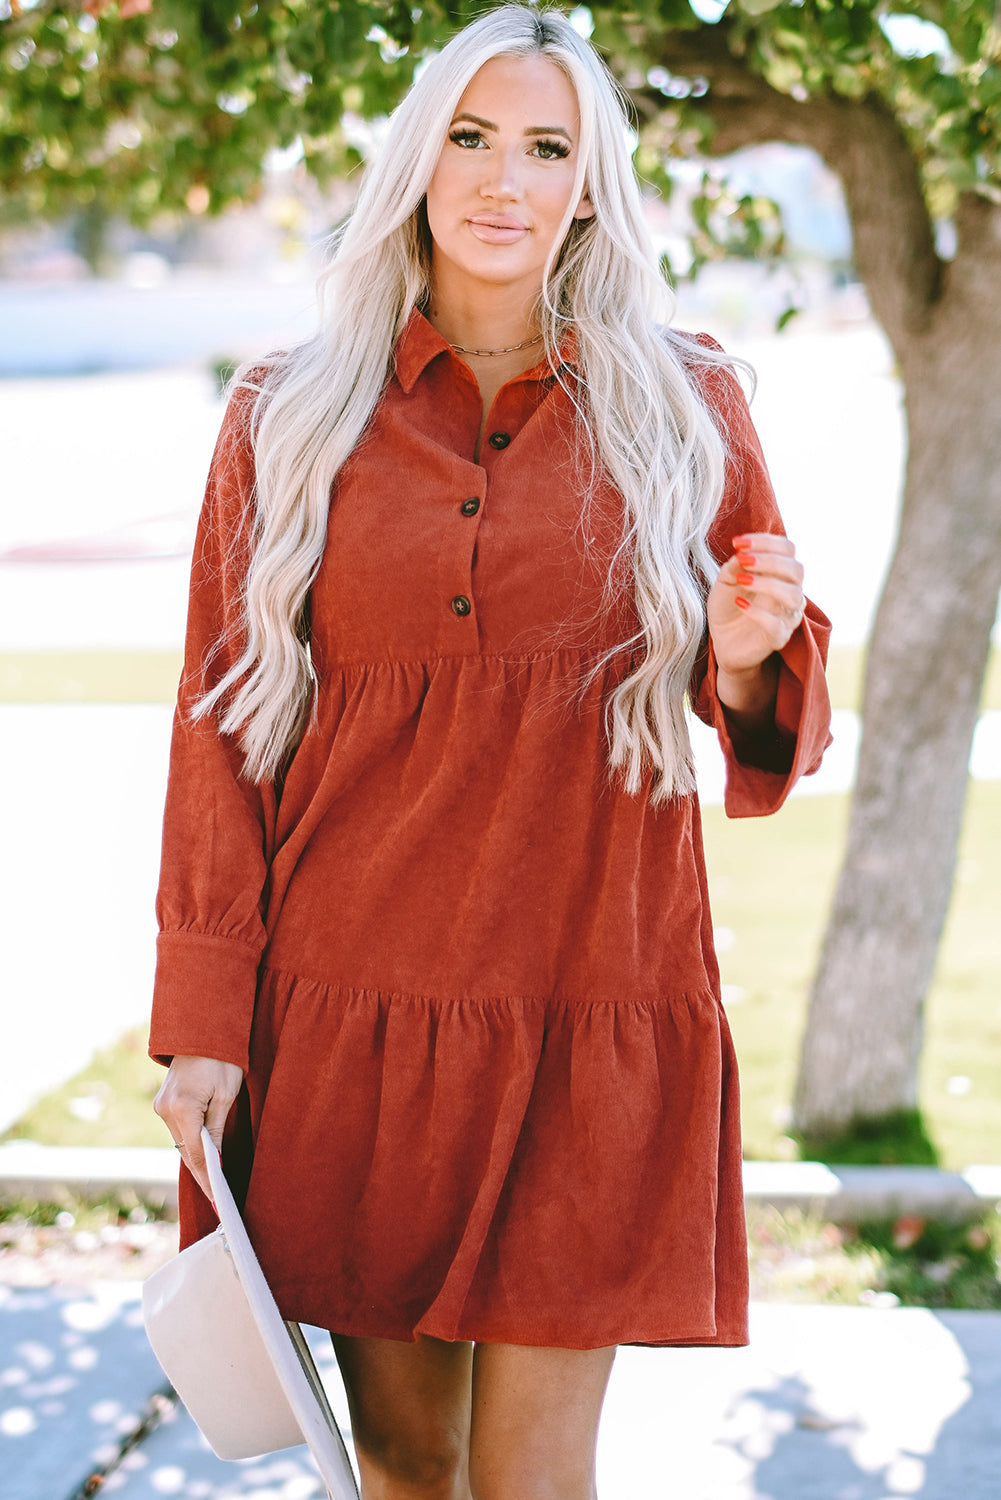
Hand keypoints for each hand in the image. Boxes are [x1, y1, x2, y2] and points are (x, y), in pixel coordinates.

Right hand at [154, 1055, 242, 1205]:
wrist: (203, 1029)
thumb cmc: (222, 1059)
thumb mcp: (225, 1096)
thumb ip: (215, 1131)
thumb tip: (214, 1163)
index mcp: (182, 1107)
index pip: (196, 1154)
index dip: (208, 1179)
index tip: (218, 1200)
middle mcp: (165, 1110)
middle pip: (185, 1152)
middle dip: (202, 1174)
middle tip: (219, 1199)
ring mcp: (161, 1106)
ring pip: (180, 1142)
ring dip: (196, 1160)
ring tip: (214, 1184)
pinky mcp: (163, 1103)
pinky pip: (178, 1131)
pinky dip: (191, 1144)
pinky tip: (203, 1158)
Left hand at [707, 532, 805, 676]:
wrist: (723, 642)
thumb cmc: (729, 607)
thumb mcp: (726, 581)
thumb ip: (735, 565)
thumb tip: (743, 552)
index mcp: (781, 574)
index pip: (787, 549)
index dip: (766, 541)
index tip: (737, 542)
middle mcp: (791, 592)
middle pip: (795, 569)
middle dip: (769, 560)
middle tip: (742, 559)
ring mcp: (787, 616)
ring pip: (793, 596)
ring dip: (768, 583)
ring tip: (741, 580)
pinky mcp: (778, 638)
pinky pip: (777, 624)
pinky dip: (758, 612)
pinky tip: (740, 604)